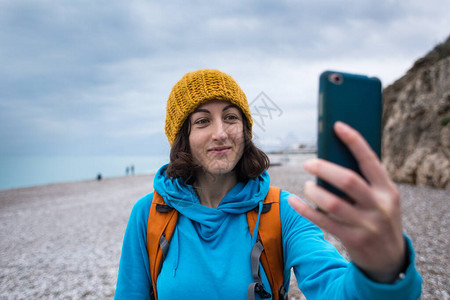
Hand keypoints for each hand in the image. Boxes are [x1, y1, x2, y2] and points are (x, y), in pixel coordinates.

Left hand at [288, 121, 406, 282]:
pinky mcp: (353, 239)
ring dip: (314, 191)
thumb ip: (365, 182)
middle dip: (324, 168)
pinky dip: (305, 209)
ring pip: (332, 203)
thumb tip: (331, 158)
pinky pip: (322, 221)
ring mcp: (366, 225)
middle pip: (348, 180)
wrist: (390, 260)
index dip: (354, 141)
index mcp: (388, 190)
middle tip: (308, 163)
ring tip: (307, 185)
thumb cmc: (379, 218)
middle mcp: (379, 206)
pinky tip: (293, 200)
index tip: (337, 126)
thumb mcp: (383, 199)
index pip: (370, 160)